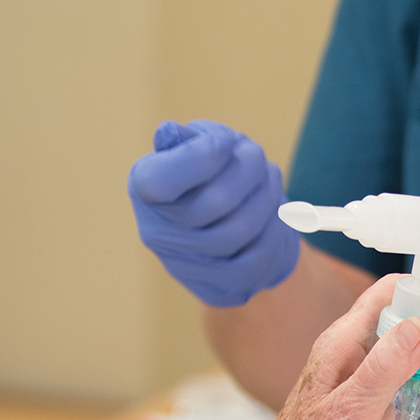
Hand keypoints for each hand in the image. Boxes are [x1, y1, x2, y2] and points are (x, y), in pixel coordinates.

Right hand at [128, 119, 299, 306]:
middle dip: (248, 169)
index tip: (225, 143)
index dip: (204, 157)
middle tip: (256, 154)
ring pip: (241, 229)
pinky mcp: (220, 286)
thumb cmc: (210, 169)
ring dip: (266, 195)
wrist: (229, 222)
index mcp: (144, 188)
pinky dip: (275, 228)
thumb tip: (167, 134)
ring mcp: (186, 264)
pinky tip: (276, 210)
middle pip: (216, 202)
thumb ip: (188, 139)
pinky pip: (258, 258)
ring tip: (268, 175)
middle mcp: (158, 231)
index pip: (161, 181)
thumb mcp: (195, 144)